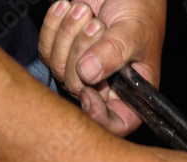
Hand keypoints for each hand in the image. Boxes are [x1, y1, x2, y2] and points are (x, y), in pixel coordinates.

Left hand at [38, 0, 165, 135]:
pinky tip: (67, 7)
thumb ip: (114, 53)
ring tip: (86, 11)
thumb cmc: (140, 9)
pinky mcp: (64, 52)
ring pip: (59, 69)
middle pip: (79, 91)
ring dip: (68, 35)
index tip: (89, 92)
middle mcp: (107, 88)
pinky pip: (46, 50)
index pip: (115, 124)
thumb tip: (87, 73)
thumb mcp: (133, 32)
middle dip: (81, 53)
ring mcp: (83, 72)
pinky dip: (53, 25)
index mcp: (132, 95)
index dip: (99, 116)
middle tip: (96, 25)